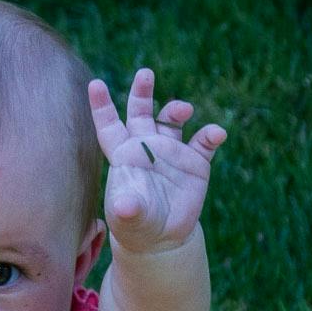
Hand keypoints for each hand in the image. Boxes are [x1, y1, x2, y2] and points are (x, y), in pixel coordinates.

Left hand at [88, 68, 225, 250]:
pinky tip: (216, 134)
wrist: (161, 238)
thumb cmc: (136, 225)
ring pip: (172, 120)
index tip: (95, 84)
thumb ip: (128, 209)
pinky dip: (210, 135)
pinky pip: (204, 143)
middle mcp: (146, 146)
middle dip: (142, 92)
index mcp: (123, 155)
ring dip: (176, 110)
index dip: (102, 105)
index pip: (109, 125)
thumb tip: (125, 206)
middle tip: (145, 73)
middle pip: (141, 111)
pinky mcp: (195, 163)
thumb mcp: (129, 219)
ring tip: (183, 110)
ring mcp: (171, 152)